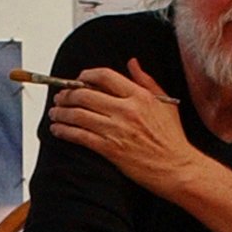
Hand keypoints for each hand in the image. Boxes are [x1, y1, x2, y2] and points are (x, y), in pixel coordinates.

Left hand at [46, 58, 198, 198]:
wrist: (177, 168)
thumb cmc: (172, 139)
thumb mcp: (165, 103)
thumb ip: (146, 81)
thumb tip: (132, 63)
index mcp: (139, 96)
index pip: (104, 76)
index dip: (85, 76)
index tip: (78, 80)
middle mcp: (126, 110)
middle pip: (85, 94)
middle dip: (67, 95)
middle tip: (60, 98)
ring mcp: (116, 130)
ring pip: (78, 115)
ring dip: (61, 113)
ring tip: (55, 113)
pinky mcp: (110, 149)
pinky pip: (79, 136)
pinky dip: (64, 131)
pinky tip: (58, 130)